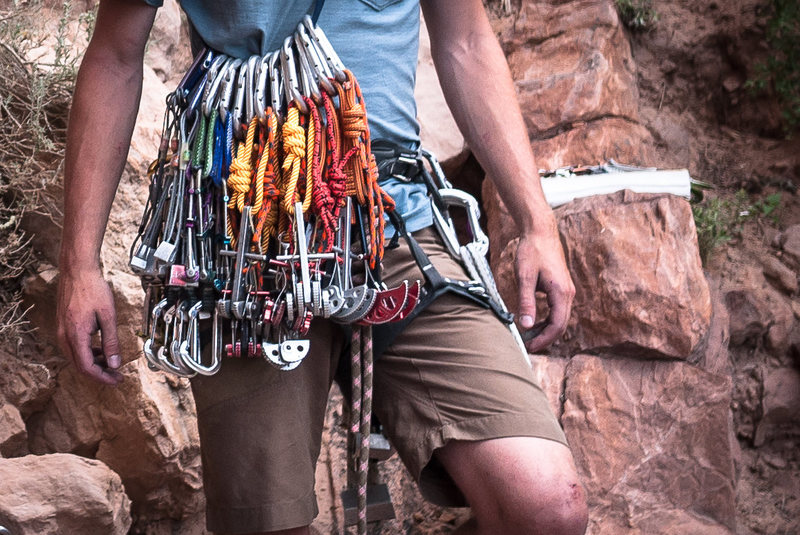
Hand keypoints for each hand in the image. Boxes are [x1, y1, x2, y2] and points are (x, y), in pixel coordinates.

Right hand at [57, 268, 123, 384]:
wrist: (77, 271)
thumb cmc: (94, 289)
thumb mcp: (108, 316)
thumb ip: (111, 341)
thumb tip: (114, 363)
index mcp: (76, 335)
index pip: (87, 367)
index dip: (102, 377)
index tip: (117, 380)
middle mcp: (65, 336)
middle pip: (80, 366)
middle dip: (99, 374)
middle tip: (117, 376)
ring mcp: (62, 331)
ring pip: (76, 358)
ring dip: (94, 364)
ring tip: (112, 363)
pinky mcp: (64, 326)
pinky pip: (74, 347)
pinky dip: (88, 353)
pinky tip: (101, 350)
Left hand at [515, 226, 574, 352]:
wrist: (541, 232)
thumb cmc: (532, 251)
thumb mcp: (525, 277)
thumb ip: (526, 302)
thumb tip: (526, 325)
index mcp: (561, 292)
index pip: (557, 325)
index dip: (544, 339)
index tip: (529, 346)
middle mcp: (568, 293)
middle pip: (561, 325)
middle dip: (545, 338)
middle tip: (528, 345)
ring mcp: (567, 291)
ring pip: (560, 318)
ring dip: (546, 330)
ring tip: (529, 336)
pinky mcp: (562, 288)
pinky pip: (558, 310)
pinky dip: (548, 320)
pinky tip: (534, 322)